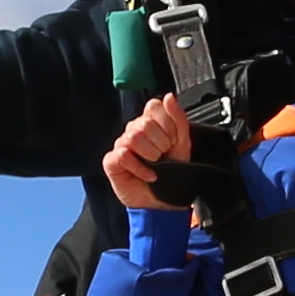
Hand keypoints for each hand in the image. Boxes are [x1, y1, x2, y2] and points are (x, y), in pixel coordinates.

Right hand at [103, 93, 194, 213]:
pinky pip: (124, 155)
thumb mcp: (182, 143)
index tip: (172, 141)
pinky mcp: (112, 161)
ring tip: (155, 165)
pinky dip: (140, 168)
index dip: (168, 124)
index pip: (154, 106)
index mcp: (150, 122)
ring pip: (134, 137)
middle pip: (145, 123)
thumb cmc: (173, 171)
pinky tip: (148, 175)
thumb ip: (178, 118)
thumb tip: (169, 96)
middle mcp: (133, 130)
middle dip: (161, 143)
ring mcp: (121, 145)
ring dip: (151, 155)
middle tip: (164, 156)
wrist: (166, 199)